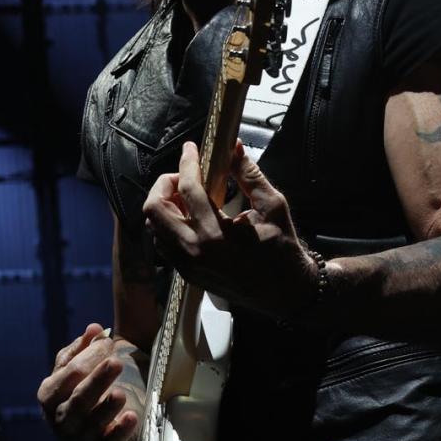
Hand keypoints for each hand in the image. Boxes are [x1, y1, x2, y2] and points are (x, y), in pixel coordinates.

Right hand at [36, 322, 142, 440]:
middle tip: (117, 362)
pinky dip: (121, 431)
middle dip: (98, 380)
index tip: (108, 342)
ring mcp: (79, 437)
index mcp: (50, 394)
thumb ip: (84, 347)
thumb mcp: (77, 367)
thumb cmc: (83, 386)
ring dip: (107, 407)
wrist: (95, 421)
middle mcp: (60, 418)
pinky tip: (132, 417)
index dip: (89, 356)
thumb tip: (95, 329)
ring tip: (121, 393)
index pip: (69, 373)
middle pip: (78, 399)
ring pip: (92, 422)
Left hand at [141, 139, 318, 317]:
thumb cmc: (282, 250)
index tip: (191, 149)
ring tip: (188, 196)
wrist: (286, 291)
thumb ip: (249, 175)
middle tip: (186, 177)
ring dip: (165, 205)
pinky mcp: (187, 274)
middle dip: (165, 184)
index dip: (187, 162)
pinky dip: (169, 224)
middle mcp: (194, 251)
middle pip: (154, 208)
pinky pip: (163, 243)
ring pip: (154, 226)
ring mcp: (187, 265)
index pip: (188, 189)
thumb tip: (234, 148)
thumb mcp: (272, 206)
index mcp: (216, 234)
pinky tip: (190, 217)